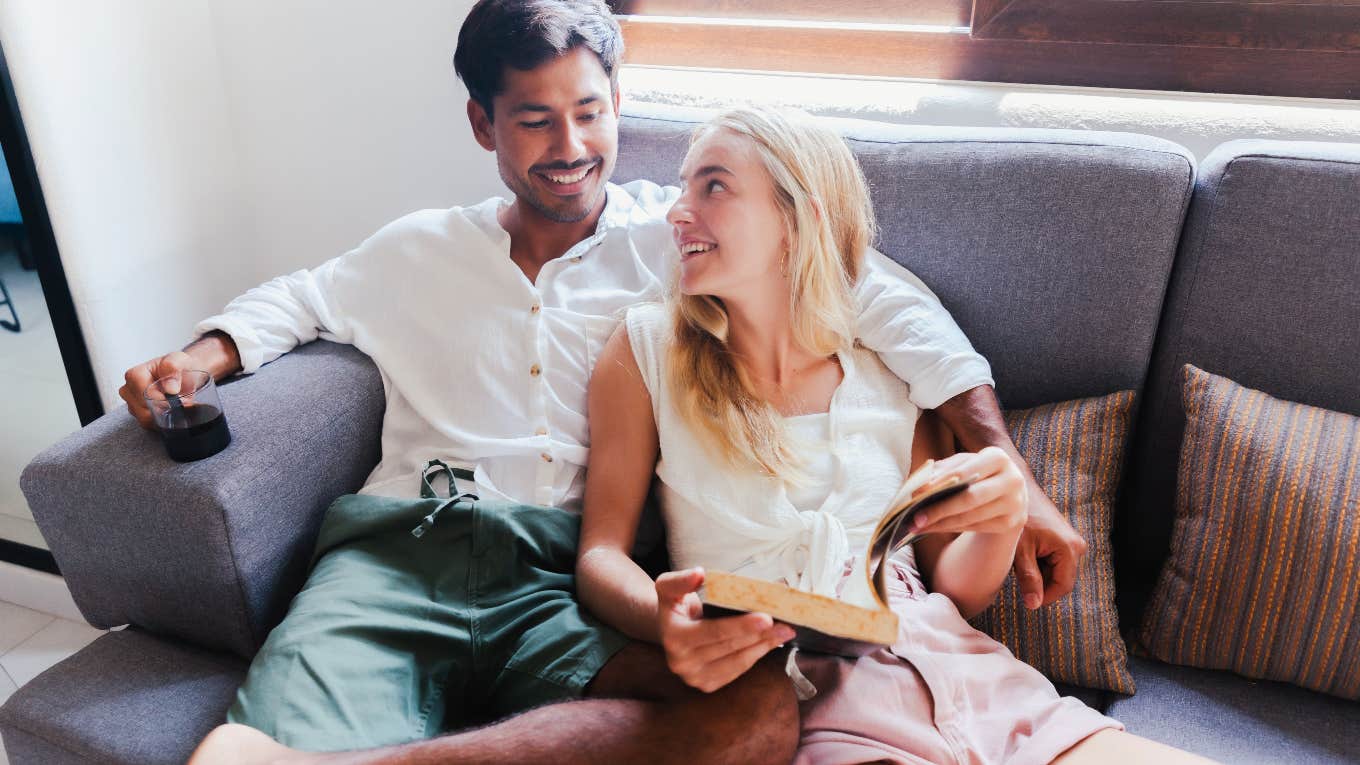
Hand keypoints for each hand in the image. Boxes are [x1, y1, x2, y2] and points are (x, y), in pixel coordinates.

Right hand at [119, 351, 195, 430]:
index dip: (161, 399)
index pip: (143, 395)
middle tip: (178, 401)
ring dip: (164, 415)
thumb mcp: (179, 360)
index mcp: (134, 375)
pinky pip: (149, 424)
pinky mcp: (138, 414)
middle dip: (164, 408)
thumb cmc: (178, 367)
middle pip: (143, 410)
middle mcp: (128, 390)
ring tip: (174, 404)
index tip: (174, 396)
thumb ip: (173, 367)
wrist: (183, 374)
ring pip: (145, 419)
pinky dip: (162, 420)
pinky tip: (170, 411)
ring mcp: (132, 404)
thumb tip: (170, 387)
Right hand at [655, 568, 795, 692]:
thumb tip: (700, 574)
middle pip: (730, 648)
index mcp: (674, 638)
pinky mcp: (707, 685)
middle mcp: (682, 663)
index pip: (714, 632)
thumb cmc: (674, 605)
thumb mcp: (669, 587)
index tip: (766, 618)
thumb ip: (681, 580)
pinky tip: (769, 643)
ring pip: (737, 662)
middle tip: (785, 624)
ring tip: (784, 632)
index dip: (741, 626)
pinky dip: (755, 656)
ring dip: (763, 646)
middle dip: (760, 635)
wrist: (668, 630)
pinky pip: (737, 671)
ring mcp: (695, 678)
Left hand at [909, 446, 1027, 536]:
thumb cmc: (980, 475)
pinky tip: (934, 528)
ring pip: (971, 516)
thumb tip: (920, 486)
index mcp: (998, 458)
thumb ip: (943, 470)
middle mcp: (1012, 480)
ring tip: (919, 525)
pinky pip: (975, 527)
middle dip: (939, 509)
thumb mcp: (964, 464)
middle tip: (915, 518)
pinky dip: (951, 528)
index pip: (964, 472)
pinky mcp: (1011, 523)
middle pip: (970, 497)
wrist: (1009, 494)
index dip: (939, 484)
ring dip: (941, 523)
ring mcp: (1014, 503)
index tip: (916, 494)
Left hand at [1011, 483, 1086, 608]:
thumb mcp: (1020, 551)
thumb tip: (1034, 605)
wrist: (1020, 492)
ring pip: (1056, 571)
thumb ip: (1029, 578)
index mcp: (1070, 548)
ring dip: (1039, 573)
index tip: (1026, 599)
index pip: (1062, 586)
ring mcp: (1072, 542)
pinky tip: (1026, 553)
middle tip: (1019, 575)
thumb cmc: (1018, 519)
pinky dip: (1039, 563)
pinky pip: (1054, 561)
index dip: (1045, 597)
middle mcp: (1077, 546)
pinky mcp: (1064, 540)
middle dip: (1040, 583)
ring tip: (1021, 560)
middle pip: (1060, 580)